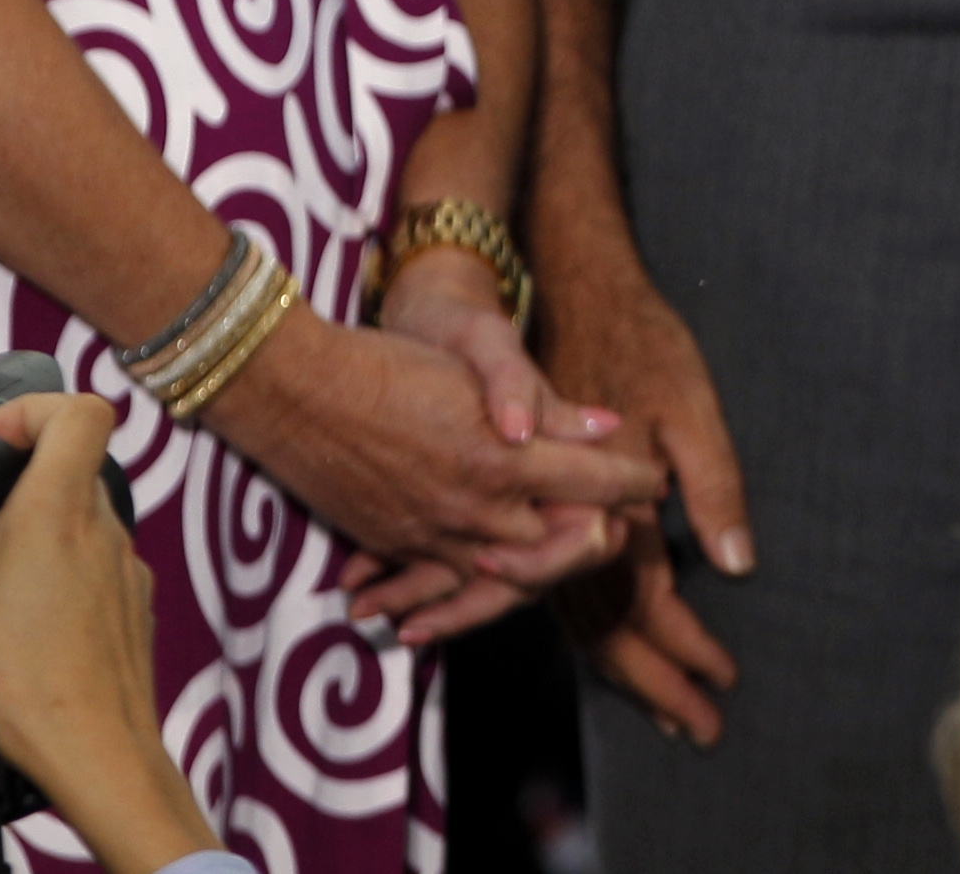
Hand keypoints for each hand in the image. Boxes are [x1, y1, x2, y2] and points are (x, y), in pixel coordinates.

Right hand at [0, 393, 223, 873]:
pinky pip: (98, 563)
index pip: (81, 409)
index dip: (32, 407)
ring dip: (39, 526)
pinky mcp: (132, 604)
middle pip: (77, 460)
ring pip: (86, 515)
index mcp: (58, 511)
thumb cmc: (17, 689)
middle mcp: (102, 528)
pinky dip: (61, 572)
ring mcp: (125, 566)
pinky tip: (22, 618)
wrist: (95, 752)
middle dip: (22, 474)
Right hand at [197, 295, 658, 593]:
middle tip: (620, 526)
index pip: (597, 484)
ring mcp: (433, 536)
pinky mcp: (395, 546)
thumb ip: (547, 403)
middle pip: (561, 546)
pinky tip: (501, 582)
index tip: (657, 480)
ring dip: (541, 574)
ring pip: (506, 579)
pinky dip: (469, 595)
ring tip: (566, 564)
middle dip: (596, 537)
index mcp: (506, 460)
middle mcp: (477, 509)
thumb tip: (611, 426)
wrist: (302, 392)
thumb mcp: (478, 367)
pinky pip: (444, 586)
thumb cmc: (393, 364)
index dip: (636, 482)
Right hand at [538, 249, 751, 747]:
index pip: (649, 606)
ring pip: (573, 618)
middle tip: (698, 729)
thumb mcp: (692, 404)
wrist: (563, 290)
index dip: (686, 651)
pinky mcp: (526, 505)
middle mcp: (566, 526)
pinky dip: (586, 629)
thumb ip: (714, 484)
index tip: (724, 686)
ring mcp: (539, 518)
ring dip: (620, 665)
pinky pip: (548, 590)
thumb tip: (739, 564)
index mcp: (612, 507)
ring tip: (663, 706)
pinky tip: (608, 642)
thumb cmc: (641, 339)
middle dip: (654, 682)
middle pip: (606, 630)